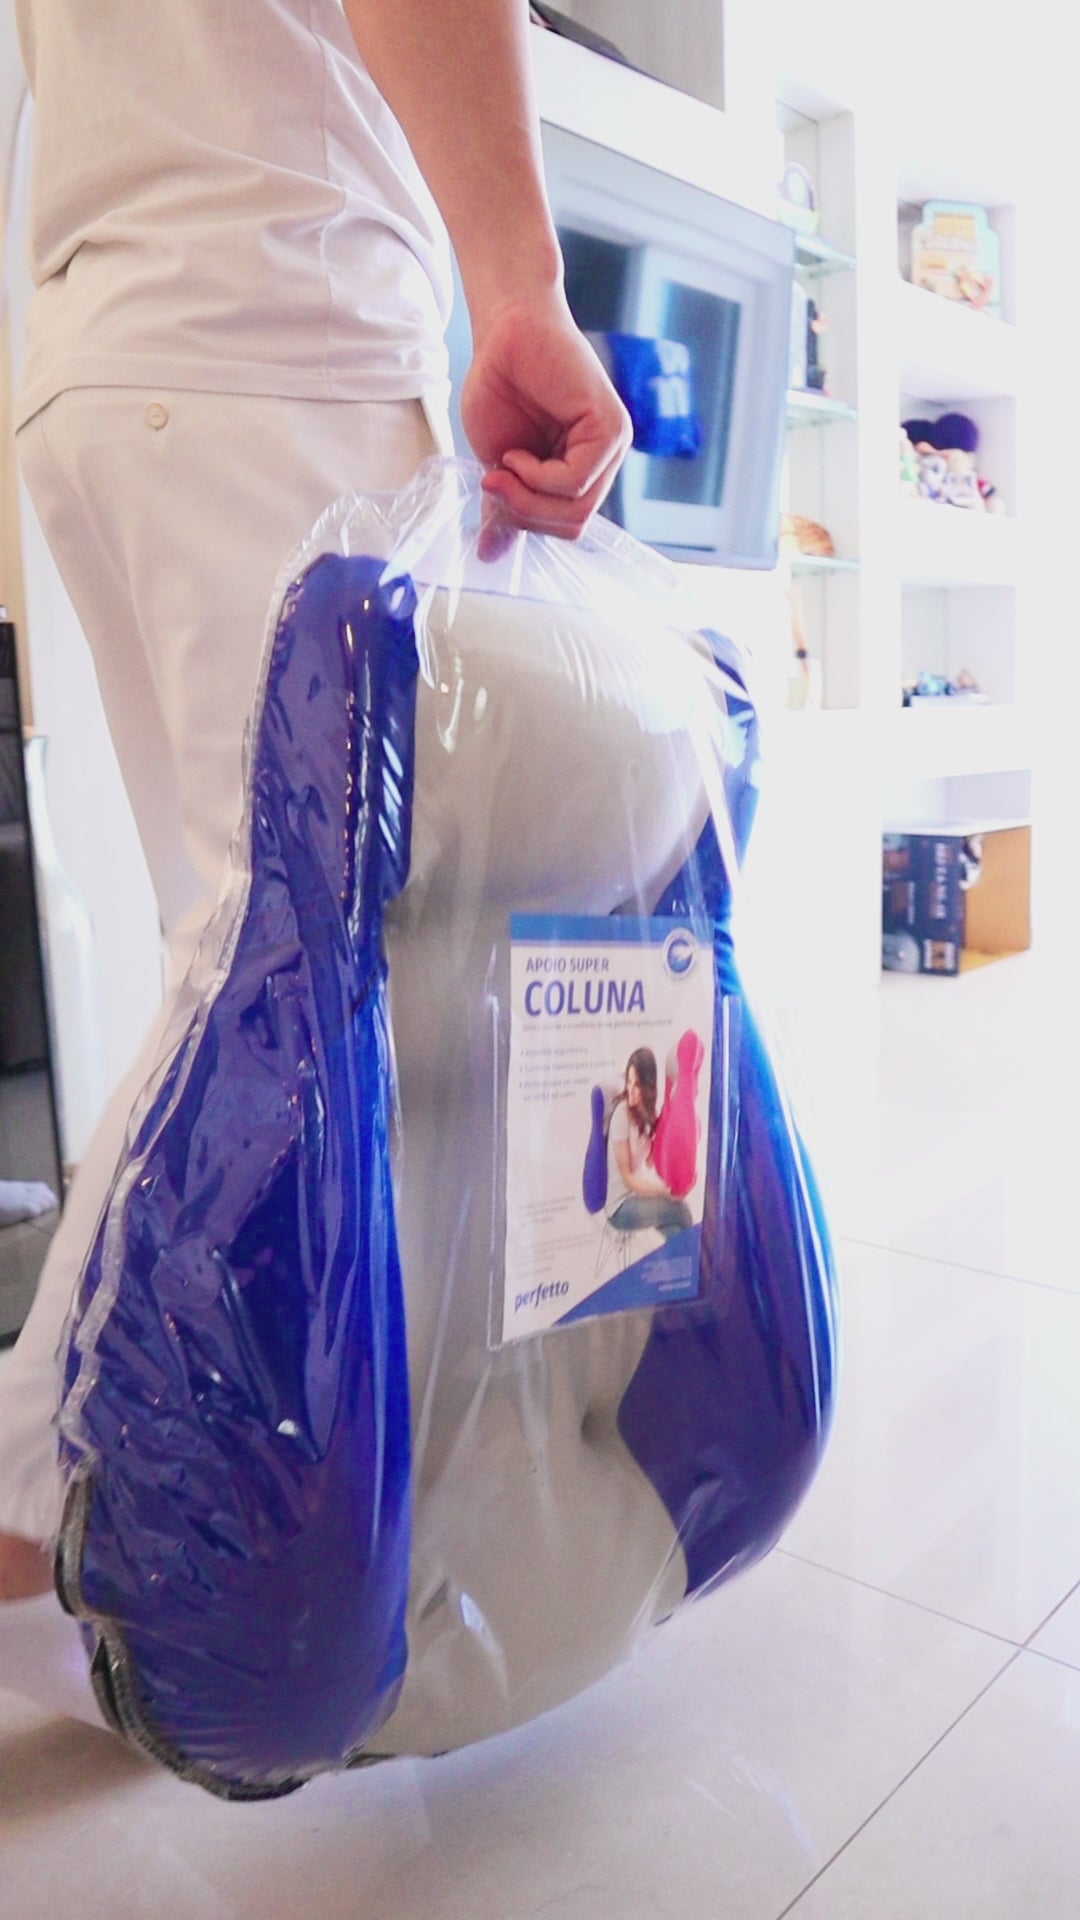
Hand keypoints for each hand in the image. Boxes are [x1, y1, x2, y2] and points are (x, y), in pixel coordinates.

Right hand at [462, 290, 631, 541]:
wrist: (506, 332)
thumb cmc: (502, 386)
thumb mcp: (497, 462)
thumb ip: (504, 507)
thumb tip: (488, 555)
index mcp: (582, 470)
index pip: (566, 526)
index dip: (527, 522)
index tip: (492, 496)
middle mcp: (603, 460)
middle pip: (574, 524)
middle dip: (526, 515)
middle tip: (495, 487)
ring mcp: (611, 445)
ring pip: (577, 509)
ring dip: (528, 497)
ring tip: (504, 466)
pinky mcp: (608, 428)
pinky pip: (576, 482)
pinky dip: (538, 477)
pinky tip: (518, 453)